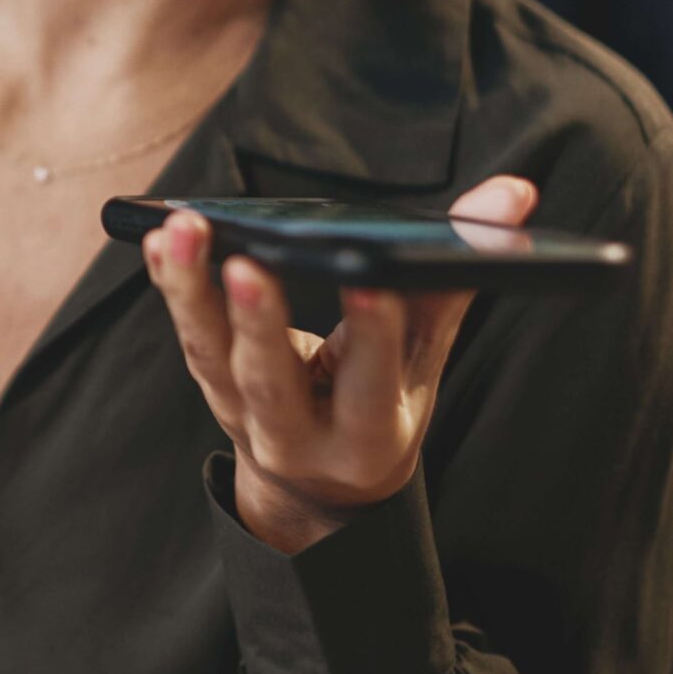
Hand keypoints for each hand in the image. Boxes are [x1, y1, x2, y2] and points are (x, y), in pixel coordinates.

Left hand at [143, 176, 539, 553]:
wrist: (319, 480)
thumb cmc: (383, 402)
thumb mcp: (426, 360)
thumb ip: (456, 278)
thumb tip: (513, 193)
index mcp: (370, 436)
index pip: (370, 385)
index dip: (372, 336)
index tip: (369, 284)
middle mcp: (298, 435)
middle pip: (270, 379)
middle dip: (259, 322)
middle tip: (247, 263)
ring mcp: (243, 415)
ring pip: (210, 355)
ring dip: (192, 290)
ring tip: (184, 229)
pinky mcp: (209, 383)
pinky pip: (185, 333)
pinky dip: (170, 284)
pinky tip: (159, 239)